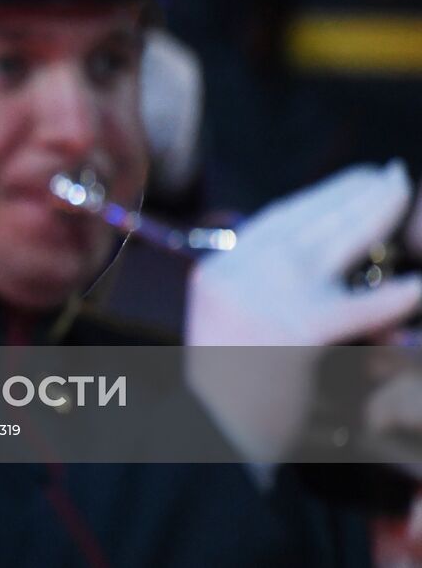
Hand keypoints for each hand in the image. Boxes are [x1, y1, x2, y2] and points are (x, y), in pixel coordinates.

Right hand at [185, 163, 421, 461]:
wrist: (206, 432)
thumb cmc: (223, 387)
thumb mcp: (227, 323)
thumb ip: (258, 286)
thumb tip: (314, 260)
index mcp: (220, 269)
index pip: (281, 218)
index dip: (324, 194)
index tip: (356, 179)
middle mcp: (240, 272)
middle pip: (309, 219)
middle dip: (355, 193)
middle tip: (391, 174)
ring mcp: (266, 297)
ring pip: (333, 244)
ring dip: (375, 214)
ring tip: (399, 192)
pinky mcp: (298, 332)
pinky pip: (358, 308)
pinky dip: (396, 296)